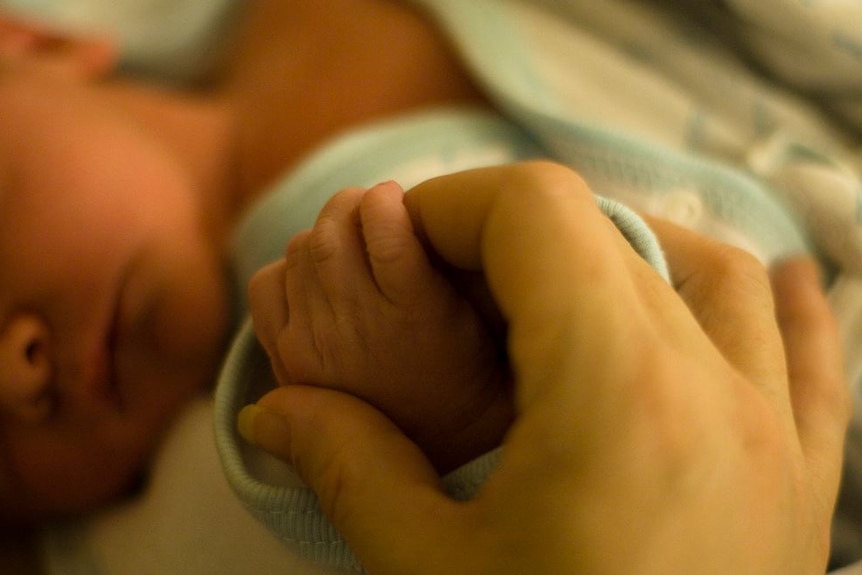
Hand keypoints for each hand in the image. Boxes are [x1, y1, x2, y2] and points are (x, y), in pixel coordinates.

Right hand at [242, 163, 849, 574]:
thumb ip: (349, 467)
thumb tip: (275, 408)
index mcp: (614, 394)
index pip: (536, 213)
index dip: (449, 207)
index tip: (399, 249)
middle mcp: (714, 391)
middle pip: (611, 232)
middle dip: (509, 238)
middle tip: (447, 291)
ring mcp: (774, 435)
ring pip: (717, 273)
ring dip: (630, 253)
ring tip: (561, 290)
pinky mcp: (802, 481)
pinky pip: (811, 356)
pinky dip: (776, 305)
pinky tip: (763, 286)